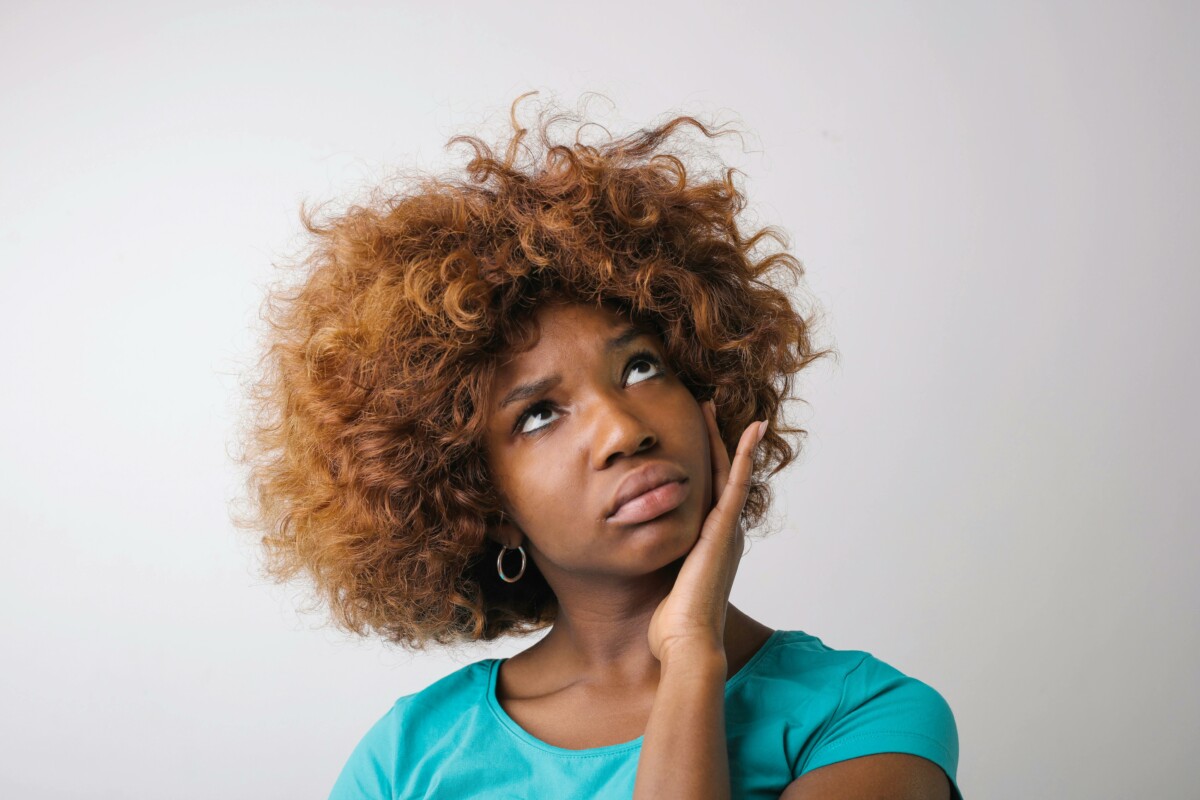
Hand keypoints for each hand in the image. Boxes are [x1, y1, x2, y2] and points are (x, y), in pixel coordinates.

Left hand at [647, 399, 765, 665]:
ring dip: (726, 438)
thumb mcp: (661, 582)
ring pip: (729, 472)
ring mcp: (727, 530)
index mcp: (710, 545)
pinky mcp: (725, 529)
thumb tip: (633, 555)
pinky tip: (750, 430)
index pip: (707, 494)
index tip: (695, 438)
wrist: (687, 643)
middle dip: (715, 442)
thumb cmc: (670, 625)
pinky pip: (737, 483)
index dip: (704, 465)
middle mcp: (724, 533)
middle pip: (720, 475)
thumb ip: (656, 564)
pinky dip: (743, 455)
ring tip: (718, 408)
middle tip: (706, 409)